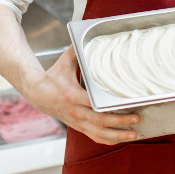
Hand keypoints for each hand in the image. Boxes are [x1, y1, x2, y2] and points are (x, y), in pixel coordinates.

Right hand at [22, 46, 139, 144]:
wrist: (37, 94)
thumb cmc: (53, 76)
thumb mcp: (65, 62)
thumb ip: (78, 50)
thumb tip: (87, 34)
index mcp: (72, 95)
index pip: (93, 103)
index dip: (109, 107)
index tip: (125, 105)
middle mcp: (75, 111)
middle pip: (100, 121)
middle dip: (120, 121)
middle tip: (137, 119)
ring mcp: (76, 121)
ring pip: (98, 133)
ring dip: (117, 135)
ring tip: (133, 133)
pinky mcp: (77, 126)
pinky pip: (93, 137)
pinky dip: (107, 140)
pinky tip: (119, 139)